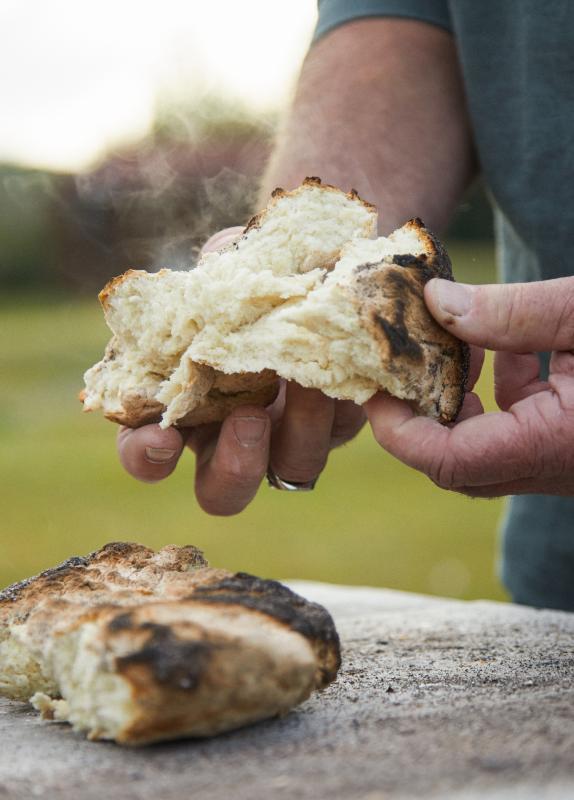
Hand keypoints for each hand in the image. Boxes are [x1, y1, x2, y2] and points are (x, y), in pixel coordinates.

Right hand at [117, 227, 365, 514]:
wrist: (311, 264)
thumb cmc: (244, 272)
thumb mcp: (219, 268)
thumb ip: (206, 282)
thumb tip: (212, 280)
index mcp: (185, 408)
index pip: (147, 453)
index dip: (146, 456)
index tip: (160, 436)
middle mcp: (232, 436)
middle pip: (223, 492)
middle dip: (234, 468)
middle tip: (247, 419)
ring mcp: (288, 433)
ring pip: (293, 471)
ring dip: (298, 434)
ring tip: (306, 382)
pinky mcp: (339, 419)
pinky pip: (341, 430)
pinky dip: (340, 405)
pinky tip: (338, 365)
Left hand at [365, 276, 573, 496]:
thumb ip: (514, 311)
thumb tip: (436, 299)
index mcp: (553, 443)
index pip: (448, 460)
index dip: (397, 427)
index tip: (374, 383)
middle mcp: (555, 466)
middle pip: (456, 462)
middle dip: (421, 410)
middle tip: (405, 360)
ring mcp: (562, 459)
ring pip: (484, 448)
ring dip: (458, 397)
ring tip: (457, 343)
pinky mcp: (569, 442)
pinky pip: (517, 432)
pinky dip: (498, 392)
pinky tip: (508, 349)